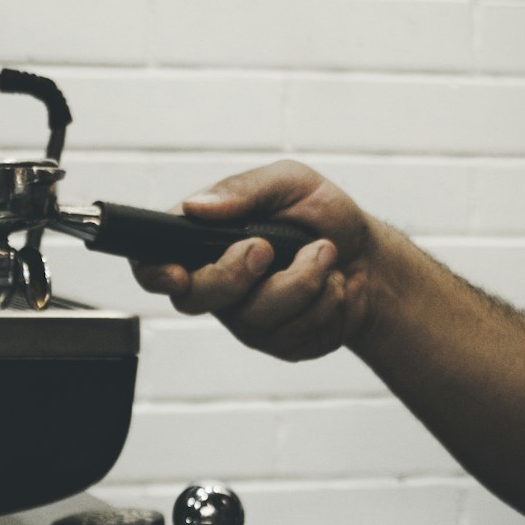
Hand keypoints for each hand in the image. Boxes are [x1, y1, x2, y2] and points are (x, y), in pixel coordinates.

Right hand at [132, 160, 378, 361]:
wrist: (372, 260)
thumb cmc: (325, 216)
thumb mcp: (289, 183)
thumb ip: (242, 190)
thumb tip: (196, 206)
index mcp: (205, 240)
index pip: (152, 261)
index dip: (153, 272)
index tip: (177, 273)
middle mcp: (217, 282)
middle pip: (194, 298)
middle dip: (233, 275)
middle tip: (265, 248)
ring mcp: (244, 317)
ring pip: (253, 316)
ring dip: (300, 280)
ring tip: (325, 254)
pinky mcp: (276, 342)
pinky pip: (289, 333)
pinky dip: (321, 303)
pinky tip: (332, 286)